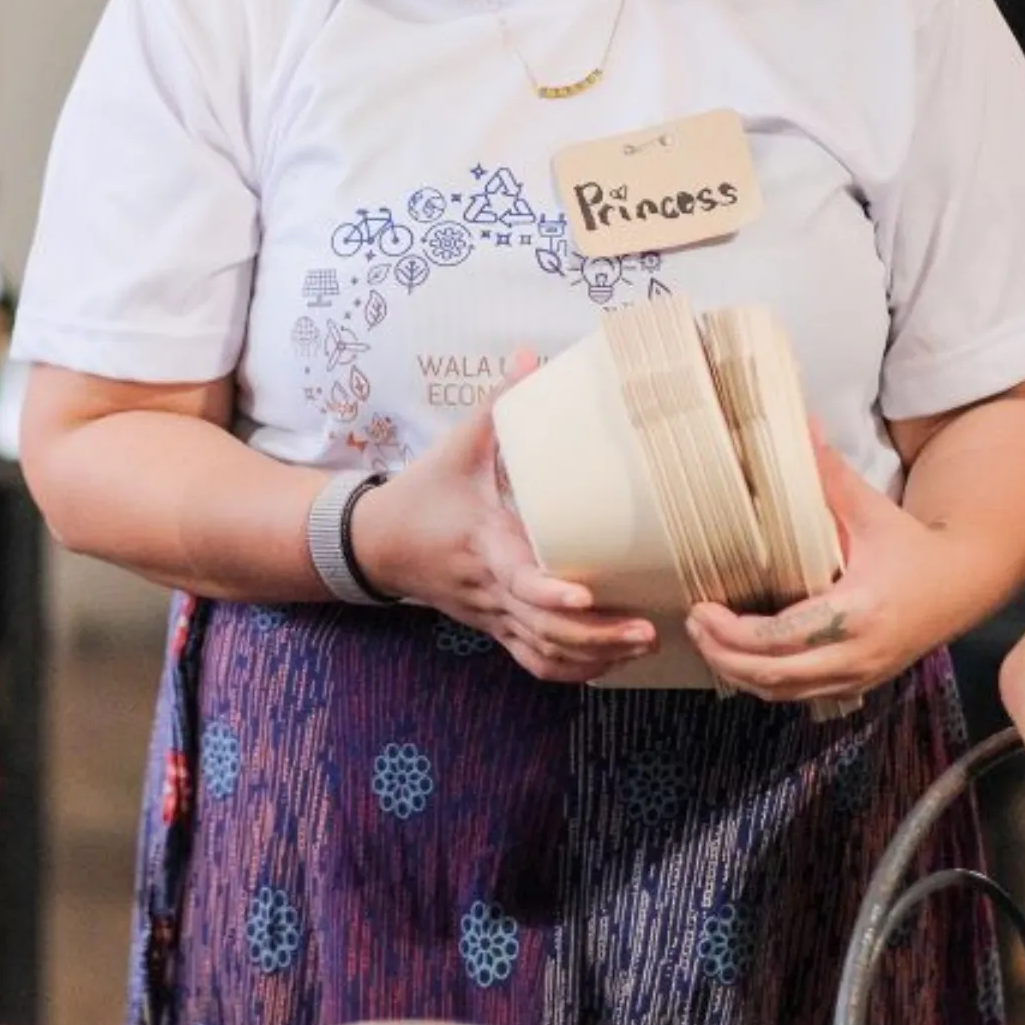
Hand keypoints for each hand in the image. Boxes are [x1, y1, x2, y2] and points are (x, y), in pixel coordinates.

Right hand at [350, 351, 657, 684]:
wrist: (375, 544)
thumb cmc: (421, 494)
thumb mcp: (455, 446)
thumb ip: (497, 403)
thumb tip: (533, 355)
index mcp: (482, 542)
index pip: (516, 577)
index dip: (550, 590)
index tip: (586, 594)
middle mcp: (489, 587)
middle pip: (543, 627)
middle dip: (597, 634)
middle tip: (649, 627)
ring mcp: (491, 614)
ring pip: (542, 651)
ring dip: (593, 656)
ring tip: (643, 643)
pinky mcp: (493, 627)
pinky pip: (534, 660)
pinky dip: (572, 668)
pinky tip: (610, 660)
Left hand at [686, 440, 957, 702]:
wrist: (963, 584)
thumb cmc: (911, 545)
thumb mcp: (870, 508)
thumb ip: (828, 473)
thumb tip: (800, 423)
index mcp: (858, 612)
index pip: (781, 639)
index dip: (733, 633)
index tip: (701, 609)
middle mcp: (858, 653)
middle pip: (775, 676)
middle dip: (724, 656)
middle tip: (694, 624)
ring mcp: (859, 675)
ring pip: (784, 693)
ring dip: (738, 672)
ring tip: (708, 639)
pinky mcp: (858, 682)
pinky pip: (800, 695)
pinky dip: (765, 681)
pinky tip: (740, 657)